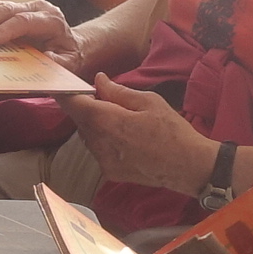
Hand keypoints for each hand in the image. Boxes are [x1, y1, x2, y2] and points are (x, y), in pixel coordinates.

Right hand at [0, 0, 81, 63]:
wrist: (72, 46)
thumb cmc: (68, 55)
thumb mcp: (69, 63)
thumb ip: (59, 62)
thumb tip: (45, 58)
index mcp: (51, 21)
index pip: (25, 21)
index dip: (6, 29)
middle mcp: (38, 9)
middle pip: (8, 10)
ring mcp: (25, 6)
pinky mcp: (15, 9)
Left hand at [64, 74, 214, 192]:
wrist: (188, 167)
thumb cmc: (172, 131)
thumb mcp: (149, 101)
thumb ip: (118, 91)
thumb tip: (99, 81)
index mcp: (107, 121)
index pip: (73, 104)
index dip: (65, 93)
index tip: (64, 85)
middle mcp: (99, 143)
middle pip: (80, 120)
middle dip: (88, 108)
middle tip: (106, 99)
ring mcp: (102, 160)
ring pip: (88, 136)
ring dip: (96, 125)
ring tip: (122, 121)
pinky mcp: (109, 172)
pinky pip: (99, 150)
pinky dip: (105, 141)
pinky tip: (127, 139)